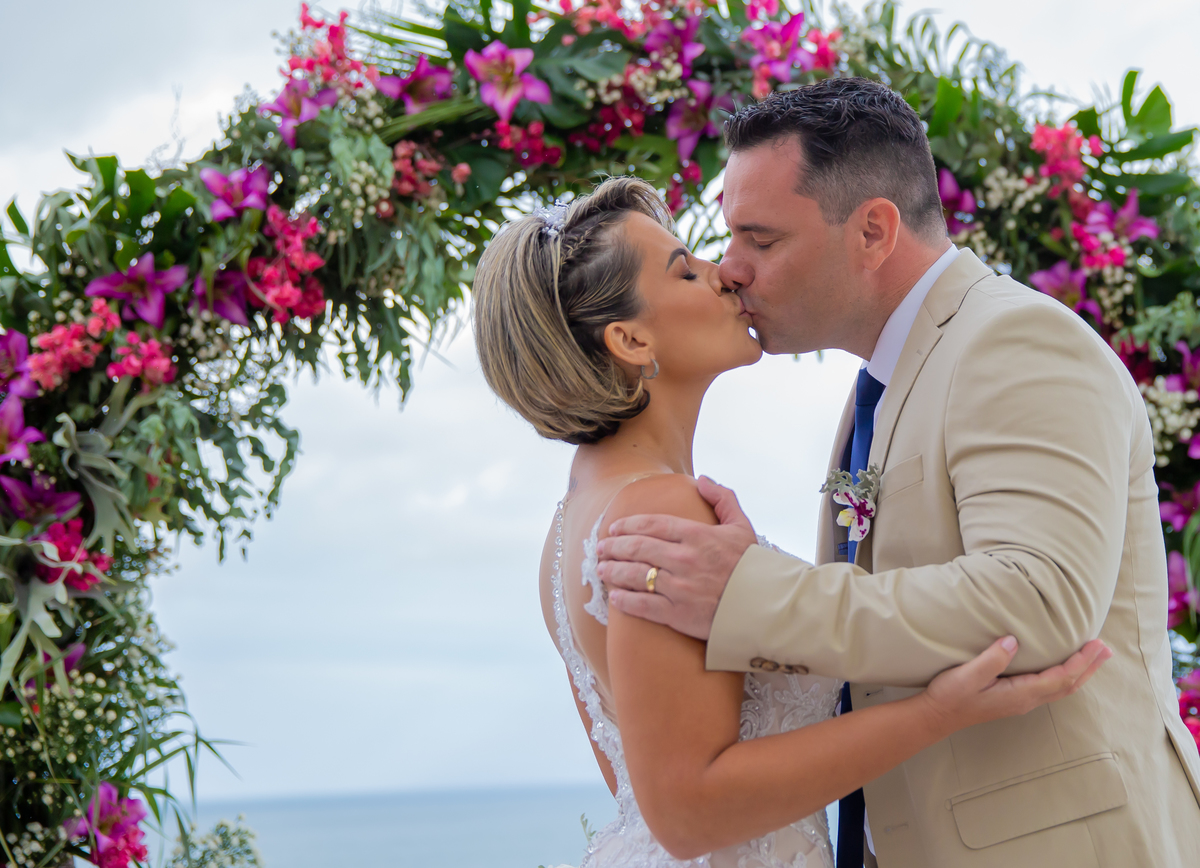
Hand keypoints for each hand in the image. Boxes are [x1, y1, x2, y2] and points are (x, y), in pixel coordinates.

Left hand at [596, 478, 756, 639]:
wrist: (766, 607)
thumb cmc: (753, 566)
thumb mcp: (742, 526)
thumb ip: (723, 498)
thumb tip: (701, 480)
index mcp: (696, 536)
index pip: (651, 525)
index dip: (628, 525)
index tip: (614, 529)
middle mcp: (683, 559)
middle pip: (637, 548)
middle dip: (614, 547)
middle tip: (600, 548)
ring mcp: (679, 587)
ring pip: (634, 576)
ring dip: (612, 571)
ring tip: (601, 569)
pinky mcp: (678, 614)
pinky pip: (643, 605)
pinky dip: (625, 601)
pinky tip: (615, 597)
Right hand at [919, 636, 1111, 737]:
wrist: (937, 716)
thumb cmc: (950, 695)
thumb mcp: (969, 675)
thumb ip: (993, 659)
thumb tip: (1015, 641)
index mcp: (1020, 694)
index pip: (1061, 677)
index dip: (1081, 661)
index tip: (1095, 643)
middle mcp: (1026, 700)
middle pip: (1068, 684)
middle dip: (1089, 667)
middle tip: (1106, 649)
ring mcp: (1021, 701)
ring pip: (1061, 687)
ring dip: (1081, 671)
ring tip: (1093, 656)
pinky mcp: (1014, 698)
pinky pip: (1049, 687)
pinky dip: (1065, 674)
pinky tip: (1062, 667)